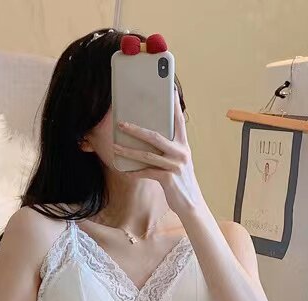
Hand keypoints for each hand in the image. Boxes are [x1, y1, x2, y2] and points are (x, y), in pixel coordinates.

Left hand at [113, 88, 204, 216]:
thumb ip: (168, 149)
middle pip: (155, 136)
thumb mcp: (179, 162)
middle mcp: (181, 153)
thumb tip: (148, 139)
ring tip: (115, 147)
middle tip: (121, 123)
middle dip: (136, 129)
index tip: (168, 89)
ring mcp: (175, 166)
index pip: (178, 120)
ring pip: (147, 155)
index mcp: (183, 145)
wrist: (191, 204)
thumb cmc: (181, 181)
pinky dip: (134, 172)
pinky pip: (147, 173)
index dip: (173, 104)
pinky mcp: (169, 179)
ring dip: (129, 151)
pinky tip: (124, 171)